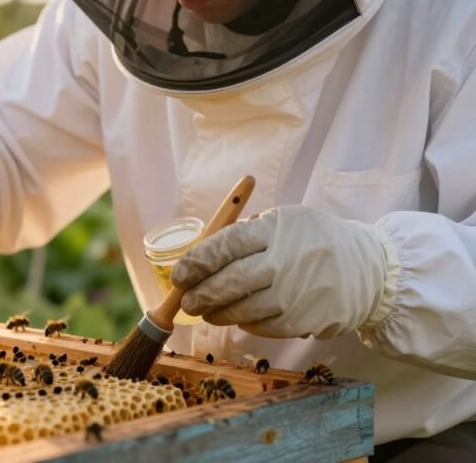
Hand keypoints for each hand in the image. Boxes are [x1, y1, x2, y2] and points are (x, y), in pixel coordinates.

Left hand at [171, 205, 391, 338]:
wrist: (369, 269)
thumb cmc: (312, 242)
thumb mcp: (282, 223)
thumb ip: (243, 237)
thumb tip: (196, 261)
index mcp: (275, 230)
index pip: (224, 245)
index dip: (196, 262)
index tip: (180, 275)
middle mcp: (284, 261)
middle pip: (229, 282)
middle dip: (200, 295)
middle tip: (187, 301)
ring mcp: (295, 293)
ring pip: (242, 310)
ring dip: (218, 313)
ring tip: (208, 311)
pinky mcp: (304, 320)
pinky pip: (261, 326)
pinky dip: (245, 323)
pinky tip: (240, 316)